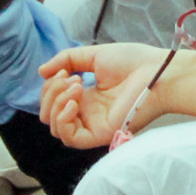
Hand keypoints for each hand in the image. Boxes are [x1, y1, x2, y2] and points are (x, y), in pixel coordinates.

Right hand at [37, 43, 172, 145]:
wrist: (155, 71)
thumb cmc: (132, 62)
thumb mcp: (92, 55)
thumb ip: (65, 60)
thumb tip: (41, 72)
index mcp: (86, 98)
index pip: (53, 101)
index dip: (50, 87)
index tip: (65, 71)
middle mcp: (87, 114)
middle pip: (50, 116)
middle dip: (50, 95)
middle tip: (71, 79)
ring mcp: (92, 125)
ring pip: (56, 129)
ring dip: (57, 104)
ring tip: (76, 86)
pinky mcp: (100, 134)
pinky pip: (70, 139)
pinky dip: (63, 120)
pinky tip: (74, 103)